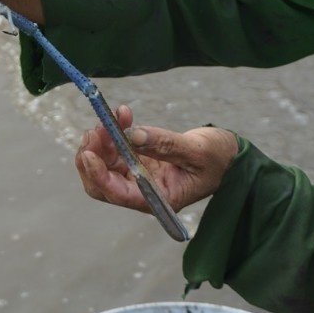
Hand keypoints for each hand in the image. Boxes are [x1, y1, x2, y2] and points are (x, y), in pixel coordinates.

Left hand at [75, 105, 238, 213]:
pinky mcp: (138, 161)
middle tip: (95, 131)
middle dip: (91, 158)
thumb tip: (132, 136)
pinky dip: (113, 131)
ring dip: (101, 140)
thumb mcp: (197, 151)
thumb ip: (165, 145)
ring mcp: (138, 176)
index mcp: (158, 199)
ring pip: (104, 164)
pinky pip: (115, 149)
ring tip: (112, 117)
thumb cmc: (218, 159)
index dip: (98, 175)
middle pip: (101, 183)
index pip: (118, 194)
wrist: (226, 156)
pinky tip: (124, 113)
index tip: (87, 153)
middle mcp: (143, 192)